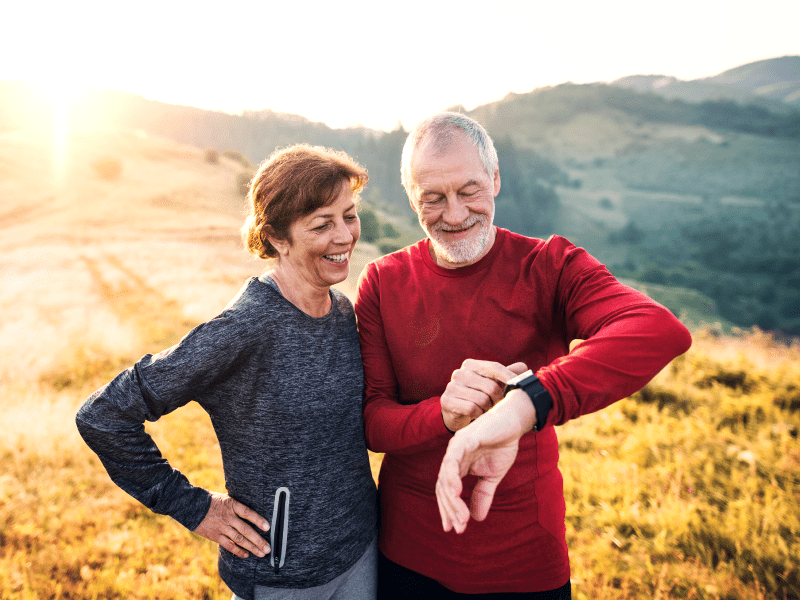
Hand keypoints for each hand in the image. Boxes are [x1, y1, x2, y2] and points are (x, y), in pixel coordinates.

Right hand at [193, 492, 270, 557]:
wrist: (191, 506)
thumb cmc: (210, 500)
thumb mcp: (225, 497)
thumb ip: (236, 505)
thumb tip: (250, 510)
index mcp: (232, 505)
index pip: (248, 513)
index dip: (258, 520)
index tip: (268, 528)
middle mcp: (228, 517)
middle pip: (246, 530)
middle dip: (258, 540)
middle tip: (268, 548)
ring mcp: (222, 527)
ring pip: (239, 540)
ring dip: (252, 547)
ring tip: (262, 553)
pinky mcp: (215, 535)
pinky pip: (229, 545)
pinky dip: (238, 551)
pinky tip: (246, 554)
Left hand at [436, 388, 537, 533]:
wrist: (514, 422)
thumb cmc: (502, 445)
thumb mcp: (493, 476)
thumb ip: (483, 494)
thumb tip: (476, 519)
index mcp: (457, 465)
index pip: (446, 491)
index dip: (448, 510)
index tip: (454, 529)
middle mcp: (452, 457)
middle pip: (442, 487)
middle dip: (449, 509)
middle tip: (458, 528)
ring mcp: (455, 448)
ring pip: (445, 477)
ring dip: (452, 500)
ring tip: (461, 518)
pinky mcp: (463, 440)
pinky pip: (452, 461)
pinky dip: (451, 477)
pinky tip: (456, 493)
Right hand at [441, 360, 527, 431]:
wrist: (456, 413)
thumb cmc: (478, 395)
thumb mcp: (492, 384)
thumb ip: (506, 375)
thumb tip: (523, 367)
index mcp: (470, 365)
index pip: (495, 367)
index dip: (509, 377)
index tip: (520, 386)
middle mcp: (459, 373)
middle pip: (491, 386)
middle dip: (497, 398)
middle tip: (496, 404)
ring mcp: (451, 387)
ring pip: (482, 399)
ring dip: (487, 408)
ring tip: (485, 409)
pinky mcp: (446, 401)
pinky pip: (471, 409)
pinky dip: (478, 414)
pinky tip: (476, 414)